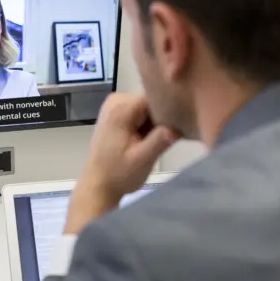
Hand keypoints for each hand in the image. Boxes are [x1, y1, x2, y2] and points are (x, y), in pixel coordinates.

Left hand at [64, 93, 178, 233]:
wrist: (99, 184)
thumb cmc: (119, 174)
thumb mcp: (142, 160)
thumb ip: (159, 141)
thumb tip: (177, 127)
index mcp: (121, 107)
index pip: (156, 96)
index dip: (170, 110)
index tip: (180, 125)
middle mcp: (117, 99)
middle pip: (152, 100)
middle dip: (163, 117)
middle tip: (170, 137)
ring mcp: (115, 105)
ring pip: (149, 107)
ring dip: (157, 122)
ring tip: (161, 140)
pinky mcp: (117, 113)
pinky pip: (141, 112)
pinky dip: (149, 124)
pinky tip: (151, 139)